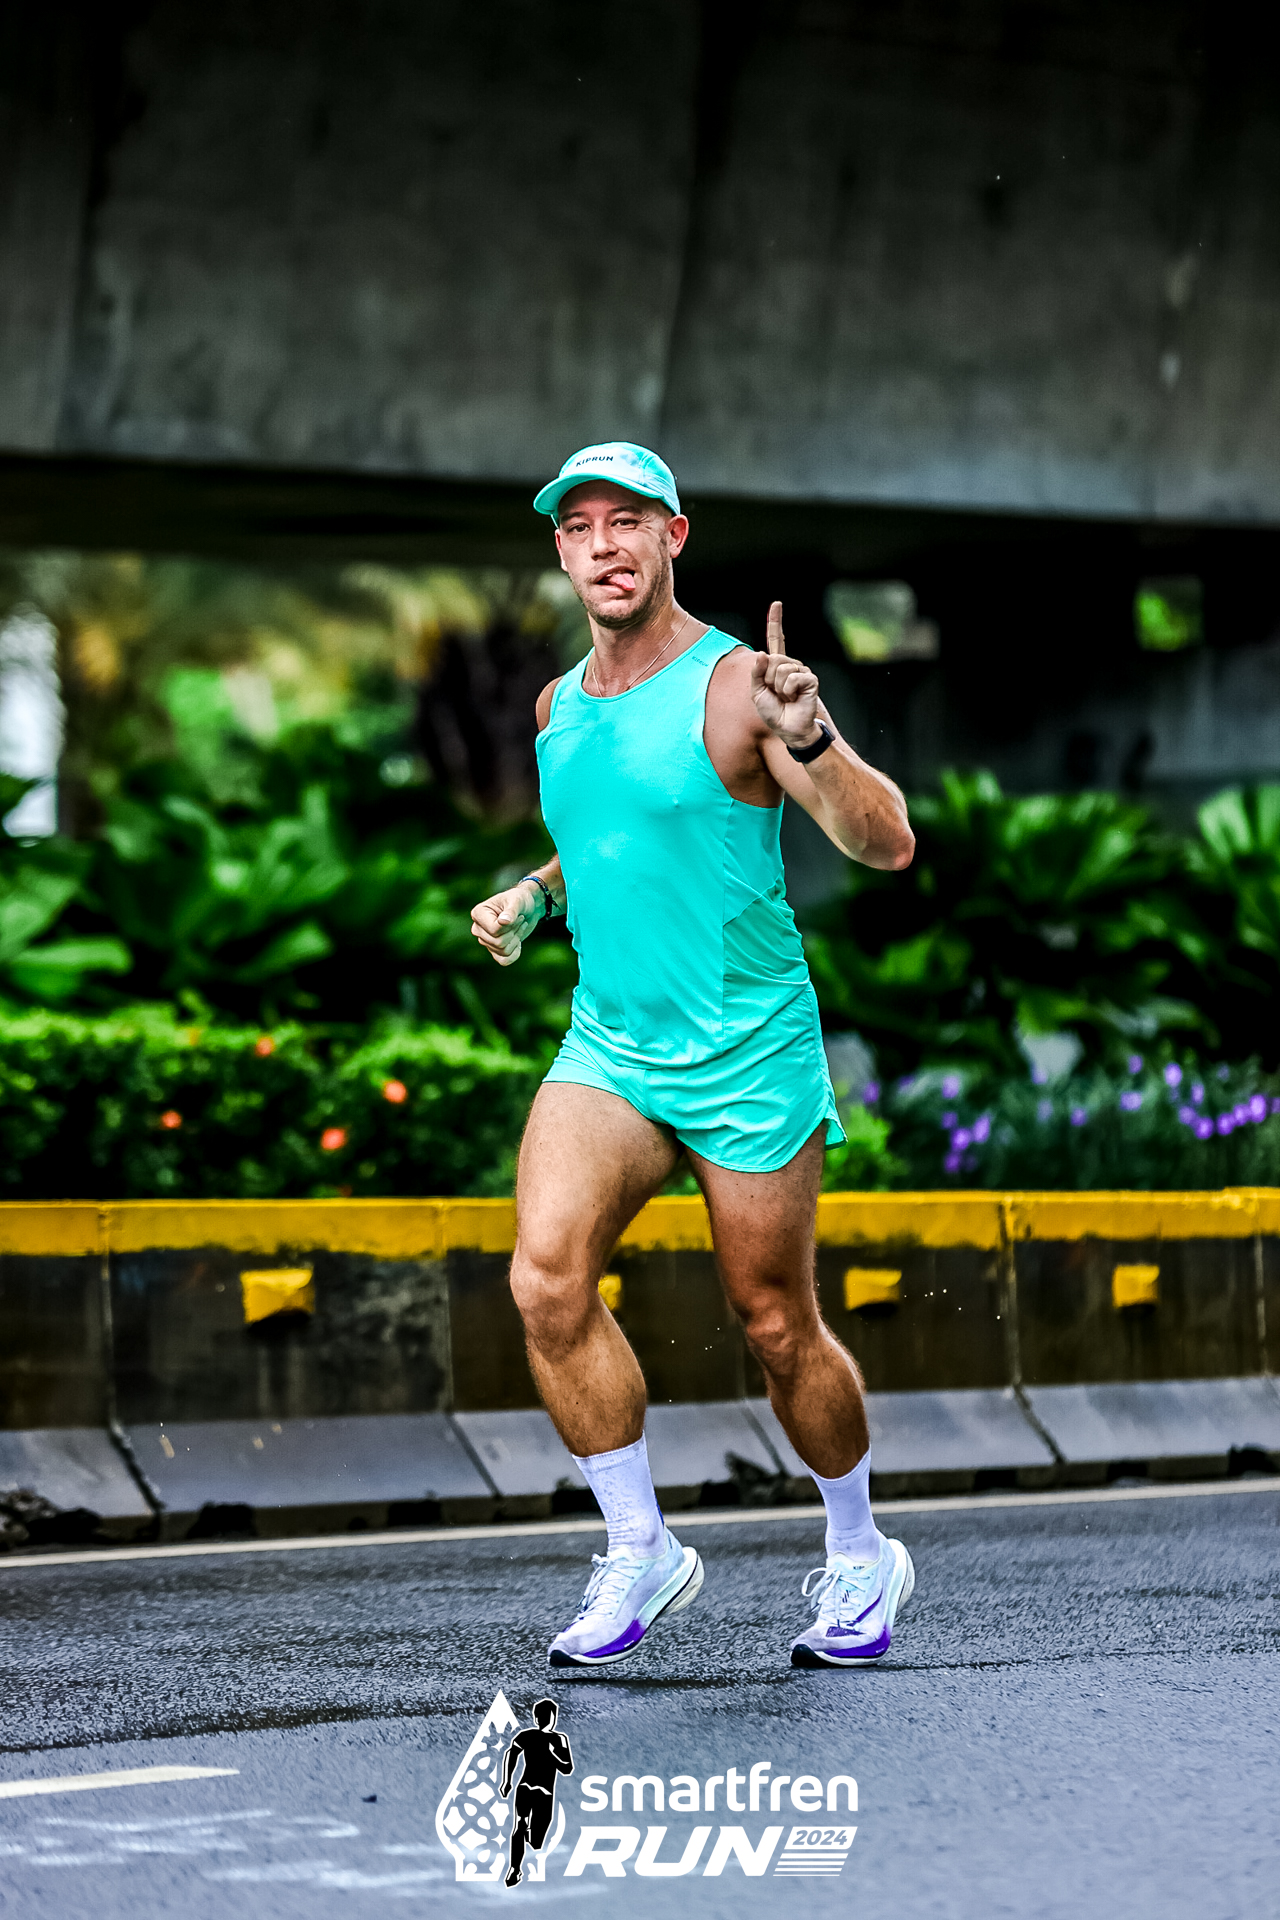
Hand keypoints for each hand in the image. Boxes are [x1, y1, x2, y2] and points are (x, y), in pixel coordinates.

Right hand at [470, 879, 543, 966]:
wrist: (528, 908)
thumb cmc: (520, 900)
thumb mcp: (518, 901)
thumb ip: (511, 911)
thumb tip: (503, 922)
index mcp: (478, 914)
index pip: (494, 931)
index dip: (510, 926)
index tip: (518, 915)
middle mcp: (478, 929)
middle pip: (498, 943)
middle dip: (514, 933)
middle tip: (520, 920)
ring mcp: (485, 941)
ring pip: (503, 951)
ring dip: (516, 939)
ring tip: (519, 927)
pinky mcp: (494, 950)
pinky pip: (504, 961)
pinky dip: (515, 953)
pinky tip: (518, 942)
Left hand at [750, 600, 821, 748]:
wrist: (789, 729)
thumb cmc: (774, 713)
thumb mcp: (756, 693)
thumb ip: (756, 673)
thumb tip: (763, 653)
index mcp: (776, 665)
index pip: (777, 639)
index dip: (776, 622)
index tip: (777, 604)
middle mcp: (790, 664)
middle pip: (771, 659)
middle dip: (767, 680)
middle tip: (776, 694)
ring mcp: (801, 670)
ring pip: (780, 669)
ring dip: (778, 688)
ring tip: (785, 698)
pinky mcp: (810, 679)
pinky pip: (791, 679)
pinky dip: (788, 691)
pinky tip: (794, 698)